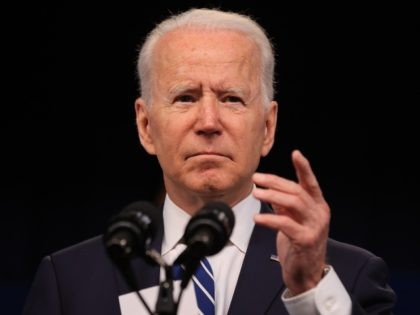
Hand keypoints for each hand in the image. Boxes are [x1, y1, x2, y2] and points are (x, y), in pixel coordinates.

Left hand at [253, 150, 329, 294]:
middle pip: (296, 190)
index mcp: (317, 206)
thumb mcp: (293, 221)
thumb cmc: (299, 245)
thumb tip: (271, 191)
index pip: (311, 183)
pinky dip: (269, 219)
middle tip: (256, 179)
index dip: (304, 167)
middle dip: (274, 182)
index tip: (296, 153)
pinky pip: (285, 224)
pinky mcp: (306, 240)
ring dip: (272, 196)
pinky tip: (257, 218)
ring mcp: (315, 227)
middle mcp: (319, 213)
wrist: (307, 274)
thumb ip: (285, 206)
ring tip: (256, 193)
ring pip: (293, 203)